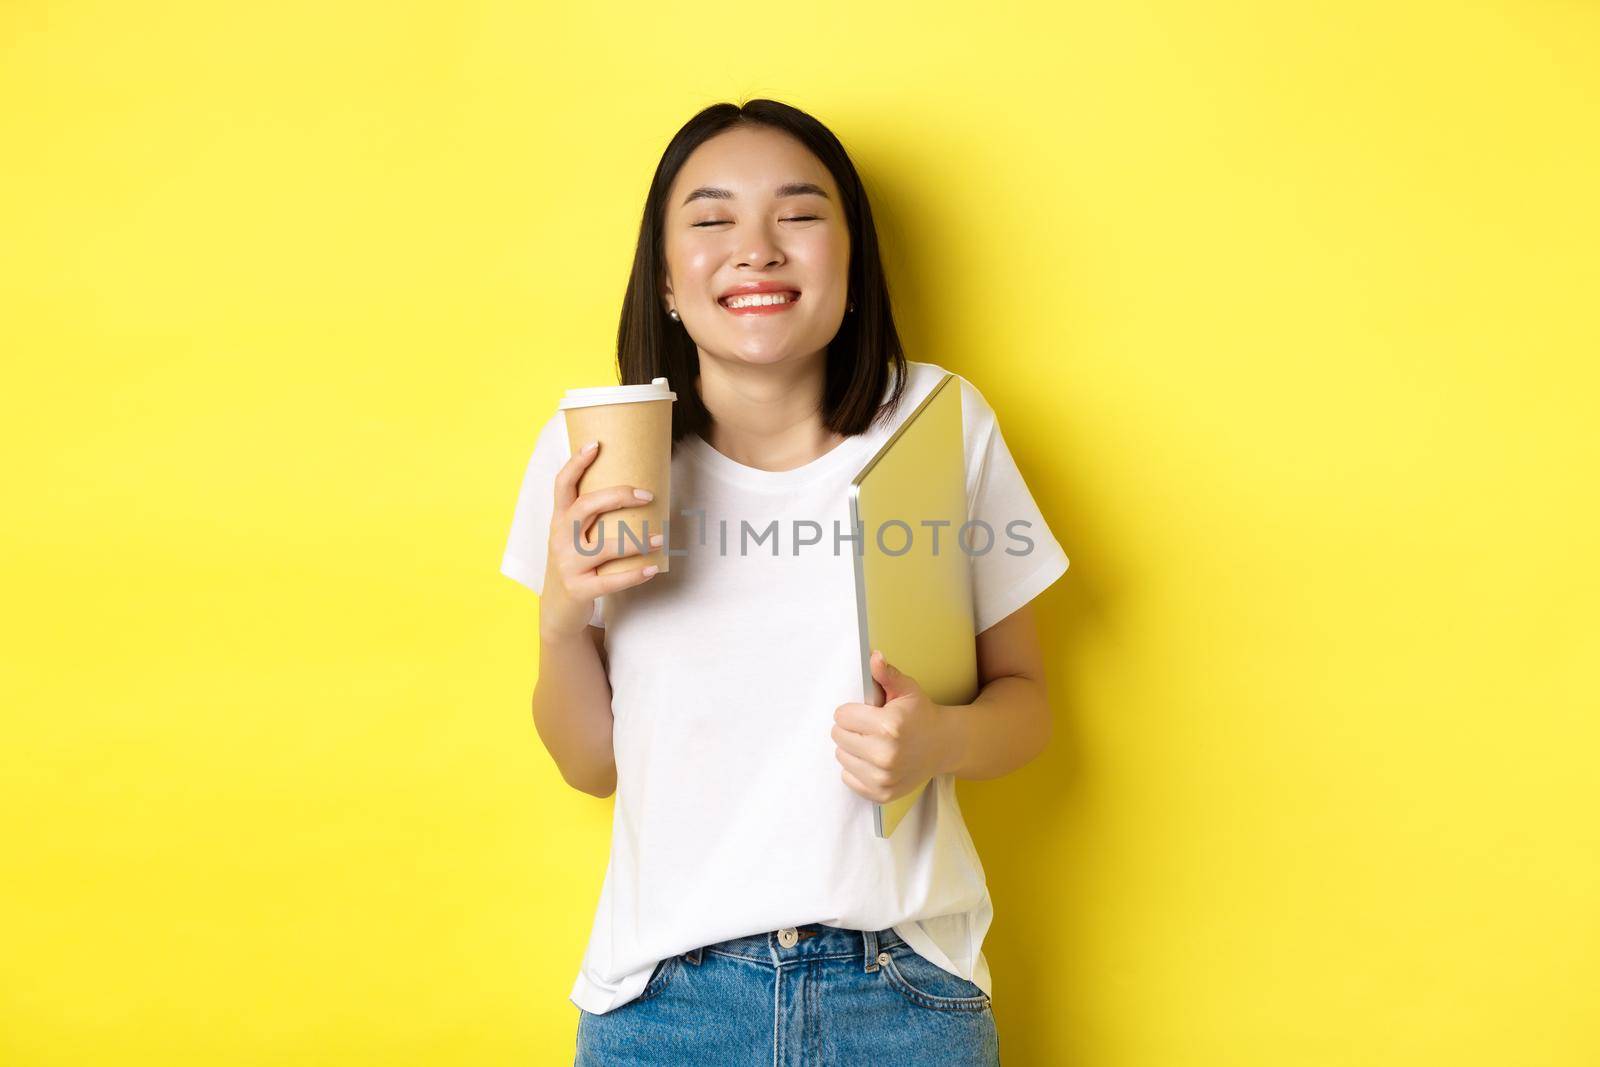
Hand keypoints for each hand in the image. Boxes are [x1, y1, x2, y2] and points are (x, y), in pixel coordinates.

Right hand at [540, 439, 661, 639]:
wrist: (557, 610)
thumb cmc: (574, 564)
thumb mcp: (572, 538)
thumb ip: (591, 517)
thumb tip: (633, 489)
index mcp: (559, 521)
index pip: (562, 485)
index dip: (576, 463)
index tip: (596, 444)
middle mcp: (560, 539)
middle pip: (586, 507)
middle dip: (618, 496)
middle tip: (648, 495)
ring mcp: (568, 565)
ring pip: (604, 547)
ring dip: (636, 540)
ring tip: (661, 537)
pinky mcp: (579, 589)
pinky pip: (610, 581)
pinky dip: (634, 575)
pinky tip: (653, 568)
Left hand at [832, 650, 951, 803]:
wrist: (944, 746)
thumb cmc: (921, 715)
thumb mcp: (907, 690)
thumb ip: (886, 674)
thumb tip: (873, 657)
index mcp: (889, 726)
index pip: (841, 716)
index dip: (852, 711)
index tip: (867, 712)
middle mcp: (885, 755)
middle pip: (838, 736)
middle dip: (851, 728)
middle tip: (870, 727)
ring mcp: (884, 777)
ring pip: (841, 757)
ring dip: (852, 748)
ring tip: (873, 742)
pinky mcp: (882, 793)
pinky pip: (848, 777)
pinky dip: (857, 768)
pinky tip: (874, 760)